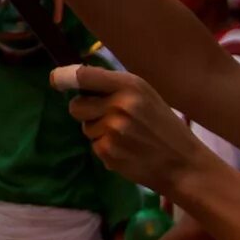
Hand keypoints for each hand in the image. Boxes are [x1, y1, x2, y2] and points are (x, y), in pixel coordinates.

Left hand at [58, 64, 214, 195]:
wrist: (184, 164)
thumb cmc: (164, 127)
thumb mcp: (146, 96)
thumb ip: (116, 87)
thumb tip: (76, 76)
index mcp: (130, 85)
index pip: (84, 75)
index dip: (64, 77)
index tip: (55, 80)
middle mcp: (119, 105)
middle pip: (76, 106)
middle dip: (85, 112)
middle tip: (108, 118)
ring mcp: (112, 130)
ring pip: (85, 128)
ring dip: (99, 132)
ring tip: (127, 137)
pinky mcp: (108, 152)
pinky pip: (94, 146)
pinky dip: (106, 150)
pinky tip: (127, 151)